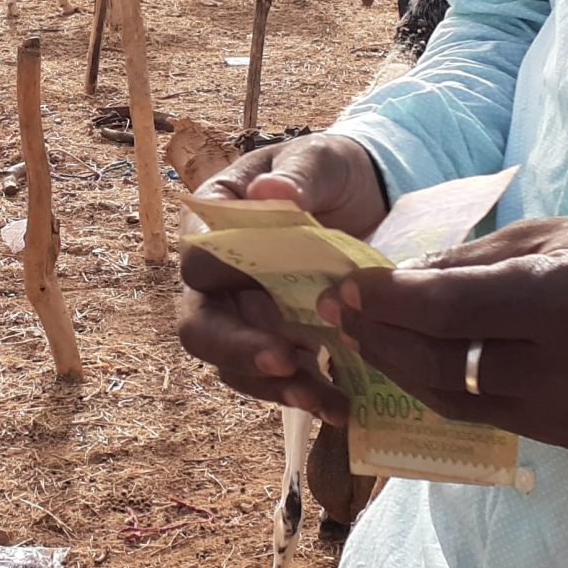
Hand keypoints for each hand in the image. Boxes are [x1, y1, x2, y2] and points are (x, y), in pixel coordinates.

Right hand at [176, 135, 389, 423]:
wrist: (369, 197)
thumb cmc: (330, 171)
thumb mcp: (322, 161)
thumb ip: (300, 176)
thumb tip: (271, 192)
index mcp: (213, 224)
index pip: (198, 259)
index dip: (220, 277)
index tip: (261, 281)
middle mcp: (218, 278)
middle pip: (201, 324)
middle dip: (236, 349)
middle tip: (281, 361)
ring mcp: (246, 315)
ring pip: (233, 364)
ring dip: (271, 385)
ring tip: (318, 397)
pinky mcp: (280, 342)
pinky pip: (277, 379)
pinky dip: (305, 395)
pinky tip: (340, 407)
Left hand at [319, 213, 567, 449]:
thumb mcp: (543, 235)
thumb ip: (467, 262)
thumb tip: (396, 280)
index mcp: (559, 300)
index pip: (449, 309)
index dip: (388, 301)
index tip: (347, 287)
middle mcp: (560, 368)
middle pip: (442, 364)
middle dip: (381, 337)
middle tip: (341, 313)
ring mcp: (564, 413)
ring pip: (453, 401)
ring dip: (401, 369)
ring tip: (366, 338)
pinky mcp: (566, 438)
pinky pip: (484, 416)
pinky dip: (443, 390)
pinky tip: (415, 365)